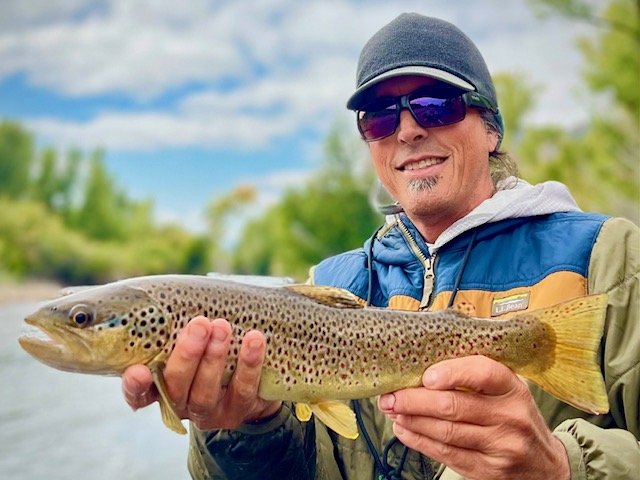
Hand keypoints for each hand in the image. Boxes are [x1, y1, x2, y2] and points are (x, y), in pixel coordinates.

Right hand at [121, 316, 281, 430]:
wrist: (258, 379)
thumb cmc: (213, 345)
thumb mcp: (194, 336)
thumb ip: (180, 324)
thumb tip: (178, 293)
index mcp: (160, 386)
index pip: (139, 393)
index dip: (135, 386)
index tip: (138, 371)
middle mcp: (181, 404)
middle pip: (176, 388)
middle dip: (187, 355)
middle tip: (200, 324)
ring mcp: (210, 413)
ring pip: (206, 393)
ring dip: (215, 359)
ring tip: (223, 327)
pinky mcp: (239, 411)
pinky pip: (243, 390)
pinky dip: (249, 364)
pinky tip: (254, 340)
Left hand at [378, 355, 569, 479]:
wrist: (545, 465)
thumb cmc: (515, 417)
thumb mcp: (508, 391)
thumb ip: (476, 375)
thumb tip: (424, 361)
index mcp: (512, 388)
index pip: (483, 373)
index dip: (452, 372)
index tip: (426, 375)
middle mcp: (509, 417)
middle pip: (453, 406)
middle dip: (414, 399)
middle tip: (390, 394)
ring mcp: (500, 446)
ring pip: (445, 431)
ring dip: (411, 419)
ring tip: (391, 409)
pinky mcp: (487, 470)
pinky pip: (446, 454)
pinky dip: (419, 440)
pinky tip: (404, 429)